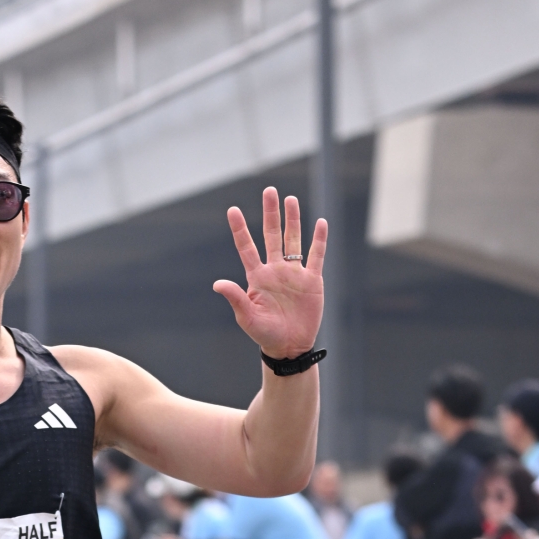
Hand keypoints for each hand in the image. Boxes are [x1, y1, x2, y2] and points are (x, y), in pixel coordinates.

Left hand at [213, 188, 326, 359]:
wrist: (289, 348)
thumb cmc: (264, 335)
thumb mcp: (247, 317)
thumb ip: (235, 297)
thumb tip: (217, 284)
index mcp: (257, 277)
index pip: (247, 247)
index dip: (240, 229)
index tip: (232, 210)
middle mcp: (275, 270)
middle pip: (272, 235)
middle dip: (271, 213)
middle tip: (270, 191)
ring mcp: (294, 273)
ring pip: (293, 240)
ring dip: (293, 220)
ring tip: (290, 200)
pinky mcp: (312, 281)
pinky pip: (316, 256)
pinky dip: (319, 240)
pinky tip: (320, 223)